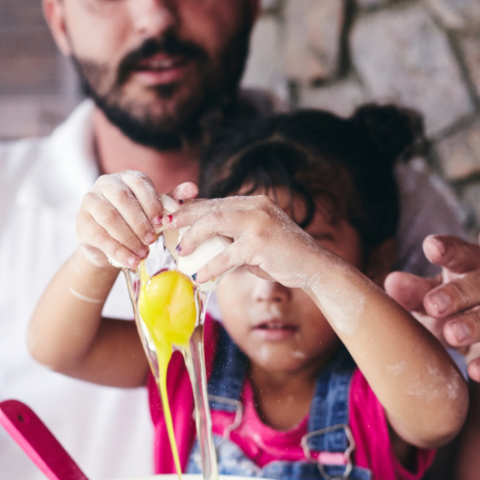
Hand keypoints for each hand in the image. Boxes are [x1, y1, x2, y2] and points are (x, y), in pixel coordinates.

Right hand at [76, 171, 196, 269]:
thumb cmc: (136, 221)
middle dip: (140, 221)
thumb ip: (172, 201)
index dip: (152, 202)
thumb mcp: (155, 212)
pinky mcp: (82, 222)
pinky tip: (130, 261)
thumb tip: (193, 189)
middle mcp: (106, 184)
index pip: (140, 183)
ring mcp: (90, 201)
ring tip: (143, 254)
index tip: (162, 221)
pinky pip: (99, 236)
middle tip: (152, 240)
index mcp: (127, 178)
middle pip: (123, 199)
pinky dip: (117, 250)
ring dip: (128, 237)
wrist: (109, 243)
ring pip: (108, 217)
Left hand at [166, 195, 328, 287]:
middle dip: (185, 217)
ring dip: (194, 236)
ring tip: (181, 250)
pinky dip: (211, 266)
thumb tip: (203, 247)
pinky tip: (200, 277)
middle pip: (211, 208)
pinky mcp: (260, 243)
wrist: (313, 266)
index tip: (172, 218)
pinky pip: (227, 254)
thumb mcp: (253, 243)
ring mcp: (258, 223)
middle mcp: (255, 207)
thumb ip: (232, 239)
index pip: (216, 202)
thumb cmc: (281, 258)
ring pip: (215, 222)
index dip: (191, 209)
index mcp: (253, 203)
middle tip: (166, 227)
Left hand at [385, 235, 479, 388]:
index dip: (451, 250)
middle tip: (433, 305)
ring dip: (475, 325)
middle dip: (459, 292)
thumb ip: (416, 293)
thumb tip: (392, 282)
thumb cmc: (460, 315)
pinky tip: (475, 370)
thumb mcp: (435, 303)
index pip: (466, 254)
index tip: (431, 247)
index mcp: (476, 268)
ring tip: (451, 334)